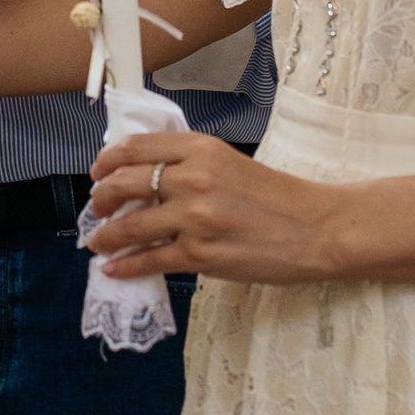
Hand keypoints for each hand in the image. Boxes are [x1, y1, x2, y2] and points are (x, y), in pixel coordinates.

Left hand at [83, 132, 346, 283]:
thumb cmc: (279, 197)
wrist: (318, 229)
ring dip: (105, 234)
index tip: (98, 171)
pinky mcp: (200, 256)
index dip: (108, 159)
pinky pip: (149, 259)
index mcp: (201, 149)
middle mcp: (193, 179)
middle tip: (96, 206)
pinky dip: (125, 264)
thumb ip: (190, 163)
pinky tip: (113, 268)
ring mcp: (194, 219)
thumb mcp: (230, 162)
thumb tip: (146, 174)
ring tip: (96, 240)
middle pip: (124, 183)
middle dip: (101, 197)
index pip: (136, 147)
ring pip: (130, 225)